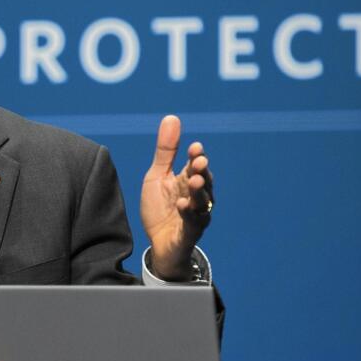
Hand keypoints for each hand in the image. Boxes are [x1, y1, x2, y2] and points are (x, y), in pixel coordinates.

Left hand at [139, 115, 213, 280]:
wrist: (158, 243)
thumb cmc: (160, 208)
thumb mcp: (157, 176)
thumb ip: (165, 151)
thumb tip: (172, 117)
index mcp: (187, 180)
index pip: (195, 165)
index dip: (196, 156)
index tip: (194, 147)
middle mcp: (196, 196)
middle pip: (203, 181)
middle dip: (202, 171)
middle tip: (199, 161)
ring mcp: (195, 214)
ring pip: (202, 201)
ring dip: (199, 190)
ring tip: (194, 180)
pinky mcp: (190, 232)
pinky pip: (193, 222)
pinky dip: (189, 213)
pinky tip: (182, 204)